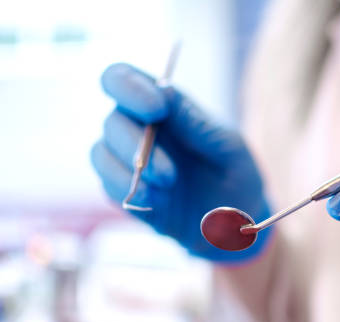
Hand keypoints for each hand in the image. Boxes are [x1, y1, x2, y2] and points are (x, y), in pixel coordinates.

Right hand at [91, 63, 270, 261]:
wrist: (238, 224)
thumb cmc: (236, 175)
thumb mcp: (229, 147)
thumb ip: (196, 122)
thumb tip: (164, 88)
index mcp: (164, 107)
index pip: (124, 78)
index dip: (129, 86)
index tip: (156, 108)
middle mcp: (140, 129)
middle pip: (112, 121)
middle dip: (134, 143)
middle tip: (169, 172)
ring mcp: (129, 163)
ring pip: (101, 154)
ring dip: (128, 170)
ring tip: (167, 186)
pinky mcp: (127, 193)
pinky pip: (109, 187)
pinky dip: (129, 192)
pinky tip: (157, 201)